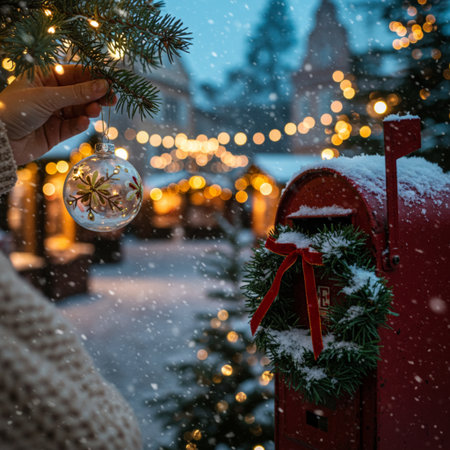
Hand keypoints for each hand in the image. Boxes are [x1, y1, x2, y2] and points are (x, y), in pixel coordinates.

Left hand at [0, 65, 114, 164]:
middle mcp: (51, 94)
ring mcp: (54, 114)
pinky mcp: (56, 133)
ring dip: (88, 110)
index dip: (94, 78)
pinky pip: (73, 126)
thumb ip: (78, 93)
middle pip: (80, 93)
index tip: (111, 82)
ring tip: (95, 111)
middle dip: (95, 96)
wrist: (0, 139)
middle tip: (112, 99)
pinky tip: (83, 122)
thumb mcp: (48, 97)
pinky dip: (80, 124)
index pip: (75, 74)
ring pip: (79, 110)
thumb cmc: (16, 109)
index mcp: (44, 77)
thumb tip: (103, 85)